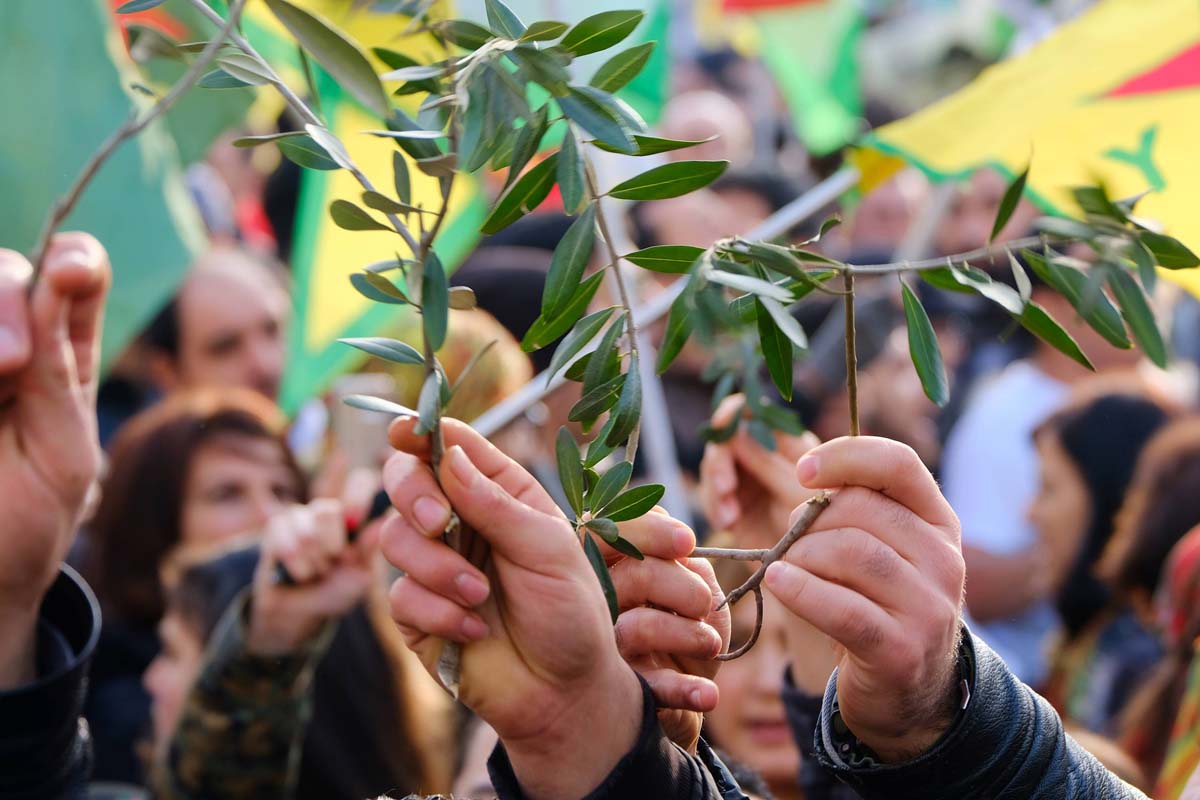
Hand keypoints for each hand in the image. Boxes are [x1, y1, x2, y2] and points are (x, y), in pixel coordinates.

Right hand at [0, 235, 109, 687]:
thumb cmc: (26, 518)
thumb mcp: (63, 451)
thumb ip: (60, 370)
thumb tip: (59, 278)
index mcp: (61, 351)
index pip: (73, 270)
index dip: (74, 258)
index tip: (72, 271)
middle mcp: (6, 338)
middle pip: (1, 269)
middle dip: (3, 298)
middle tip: (12, 363)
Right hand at [247, 498, 377, 654]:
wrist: (304, 612)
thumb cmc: (338, 589)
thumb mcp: (361, 573)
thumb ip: (368, 548)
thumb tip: (382, 520)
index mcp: (356, 514)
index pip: (359, 481)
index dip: (357, 496)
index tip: (353, 521)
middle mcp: (329, 508)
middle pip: (328, 510)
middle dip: (331, 547)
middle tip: (333, 563)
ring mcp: (300, 515)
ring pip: (307, 534)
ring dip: (315, 563)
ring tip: (318, 571)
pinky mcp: (277, 527)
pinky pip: (287, 547)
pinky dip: (299, 569)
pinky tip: (300, 573)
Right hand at [382, 418, 641, 799]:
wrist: (563, 692)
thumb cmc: (570, 614)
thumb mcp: (548, 550)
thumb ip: (496, 504)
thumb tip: (447, 456)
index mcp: (499, 494)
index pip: (452, 448)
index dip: (423, 432)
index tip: (406, 431)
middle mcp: (461, 523)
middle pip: (406, 481)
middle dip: (414, 495)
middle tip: (437, 521)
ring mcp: (435, 566)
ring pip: (394, 538)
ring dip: (436, 568)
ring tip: (482, 596)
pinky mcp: (417, 613)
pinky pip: (400, 595)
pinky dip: (439, 612)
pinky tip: (476, 630)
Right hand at [606, 510, 729, 752]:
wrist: (681, 697)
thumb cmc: (685, 630)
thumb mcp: (693, 591)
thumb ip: (687, 562)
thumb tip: (682, 546)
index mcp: (607, 569)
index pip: (609, 533)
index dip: (648, 528)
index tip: (686, 541)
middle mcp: (594, 606)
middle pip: (632, 575)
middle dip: (682, 584)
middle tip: (701, 602)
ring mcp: (604, 650)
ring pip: (640, 628)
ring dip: (690, 634)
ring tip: (710, 643)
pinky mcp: (622, 693)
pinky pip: (653, 687)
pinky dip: (685, 690)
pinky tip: (707, 693)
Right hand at [700, 395, 820, 549]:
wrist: (814, 574)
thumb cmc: (821, 532)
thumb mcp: (798, 495)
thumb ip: (769, 464)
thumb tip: (736, 433)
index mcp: (786, 443)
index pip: (754, 414)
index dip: (734, 412)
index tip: (721, 423)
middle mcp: (763, 457)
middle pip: (726, 439)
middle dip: (721, 461)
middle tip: (726, 486)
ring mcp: (746, 480)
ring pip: (714, 466)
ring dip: (716, 487)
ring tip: (730, 516)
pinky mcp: (733, 505)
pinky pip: (711, 496)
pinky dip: (715, 507)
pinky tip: (728, 524)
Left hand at [763, 436, 964, 762]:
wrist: (908, 696)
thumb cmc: (879, 607)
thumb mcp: (884, 552)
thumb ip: (857, 510)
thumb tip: (807, 469)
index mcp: (939, 524)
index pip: (899, 464)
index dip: (846, 456)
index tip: (803, 469)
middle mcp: (944, 560)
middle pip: (860, 509)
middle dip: (809, 521)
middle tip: (789, 544)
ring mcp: (928, 608)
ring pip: (849, 553)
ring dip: (800, 556)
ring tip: (786, 569)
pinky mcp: (900, 650)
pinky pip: (841, 607)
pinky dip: (800, 590)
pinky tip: (778, 582)